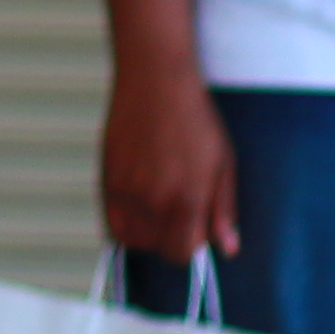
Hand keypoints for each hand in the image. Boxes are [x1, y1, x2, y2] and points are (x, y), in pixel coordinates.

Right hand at [99, 57, 241, 263]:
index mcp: (188, 199)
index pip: (182, 252)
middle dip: (168, 240)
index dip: (190, 246)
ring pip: (130, 238)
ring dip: (144, 234)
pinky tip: (136, 204)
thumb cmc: (195, 119)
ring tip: (154, 211)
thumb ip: (223, 209)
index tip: (194, 229)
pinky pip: (110, 220)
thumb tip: (227, 248)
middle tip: (175, 215)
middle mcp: (154, 201)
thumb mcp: (223, 164)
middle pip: (156, 248)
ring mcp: (127, 190)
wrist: (155, 81)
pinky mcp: (107, 177)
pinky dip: (122, 222)